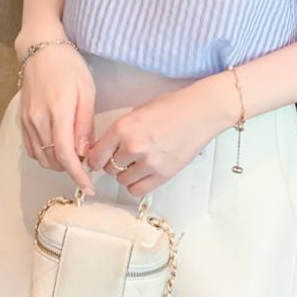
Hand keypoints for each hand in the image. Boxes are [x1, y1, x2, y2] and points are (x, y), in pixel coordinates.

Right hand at [17, 41, 95, 193]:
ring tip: (74, 153)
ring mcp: (27, 121)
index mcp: (58, 112)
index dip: (78, 175)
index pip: (66, 155)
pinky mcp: (21, 120)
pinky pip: (32, 149)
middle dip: (71, 168)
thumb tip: (84, 153)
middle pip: (53, 160)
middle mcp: (38, 120)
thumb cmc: (69, 67)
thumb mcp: (86, 91)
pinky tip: (58, 147)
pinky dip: (46, 155)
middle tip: (88, 161)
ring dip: (59, 163)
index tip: (88, 187)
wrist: (40, 49)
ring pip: (42, 157)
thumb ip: (84, 124)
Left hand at [85, 76, 234, 197]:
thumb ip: (120, 131)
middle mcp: (133, 146)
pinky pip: (138, 189)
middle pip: (108, 169)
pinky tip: (145, 172)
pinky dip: (137, 184)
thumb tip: (105, 148)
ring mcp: (148, 162)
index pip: (96, 155)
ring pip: (122, 180)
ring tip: (139, 162)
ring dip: (126, 174)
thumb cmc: (172, 107)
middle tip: (126, 156)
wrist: (200, 112)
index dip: (95, 159)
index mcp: (123, 128)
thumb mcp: (138, 112)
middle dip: (114, 164)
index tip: (99, 160)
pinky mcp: (163, 174)